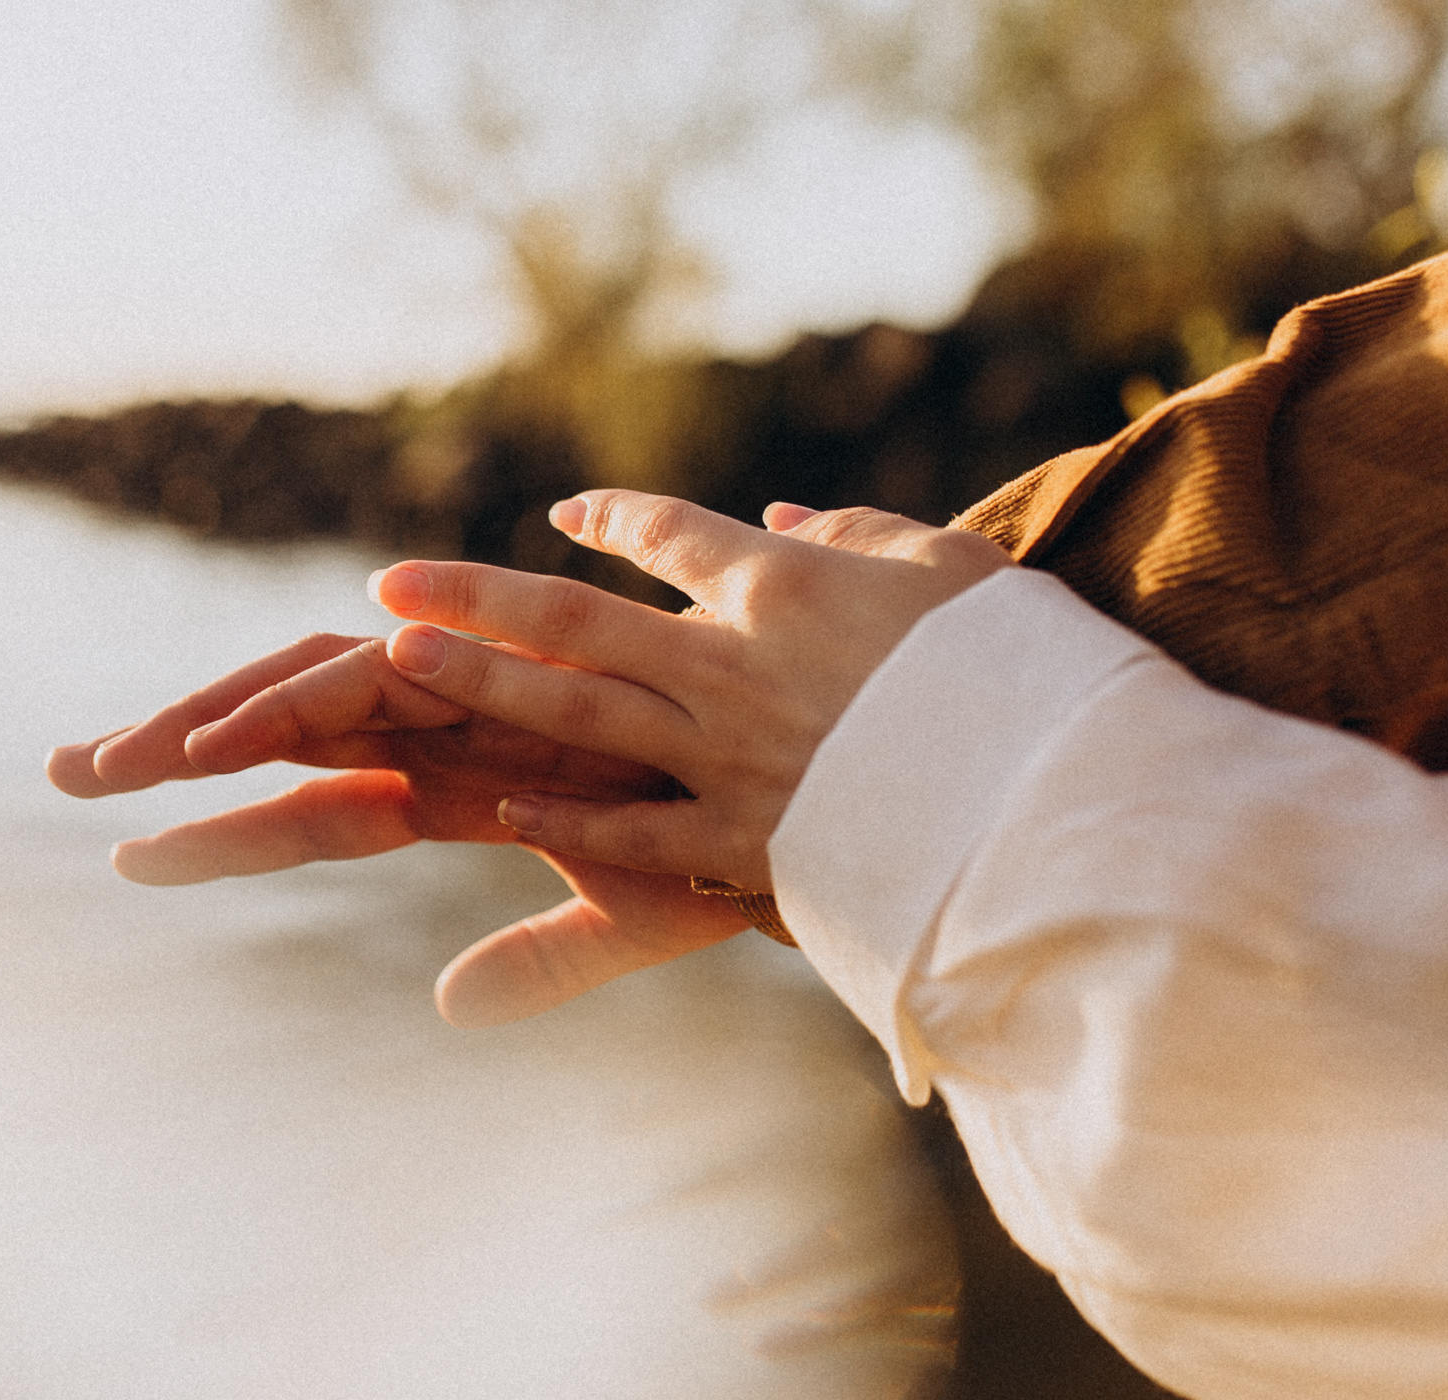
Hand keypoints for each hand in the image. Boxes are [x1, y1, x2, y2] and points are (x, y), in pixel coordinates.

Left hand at [47, 633, 753, 1026]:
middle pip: (281, 730)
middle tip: (61, 773)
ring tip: (116, 763)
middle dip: (171, 747)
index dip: (219, 834)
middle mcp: (443, 729)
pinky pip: (379, 686)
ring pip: (307, 694)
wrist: (806, 795)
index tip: (122, 854)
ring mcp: (465, 693)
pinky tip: (221, 740)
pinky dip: (300, 703)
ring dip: (210, 723)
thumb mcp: (620, 919)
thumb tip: (446, 1010)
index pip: (312, 807)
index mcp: (456, 784)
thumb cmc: (724, 858)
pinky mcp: (494, 672)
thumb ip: (534, 963)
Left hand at [368, 492, 1011, 892]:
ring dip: (483, 683)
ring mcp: (729, 756)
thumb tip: (786, 511)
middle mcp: (735, 664)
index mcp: (789, 589)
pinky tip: (500, 809)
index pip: (676, 537)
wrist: (1055, 793)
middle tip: (393, 586)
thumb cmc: (1024, 672)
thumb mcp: (957, 575)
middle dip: (479, 598)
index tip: (566, 512)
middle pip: (579, 621)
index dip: (615, 521)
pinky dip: (565, 820)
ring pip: (577, 712)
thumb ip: (862, 534)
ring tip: (402, 658)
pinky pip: (632, 829)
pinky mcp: (744, 841)